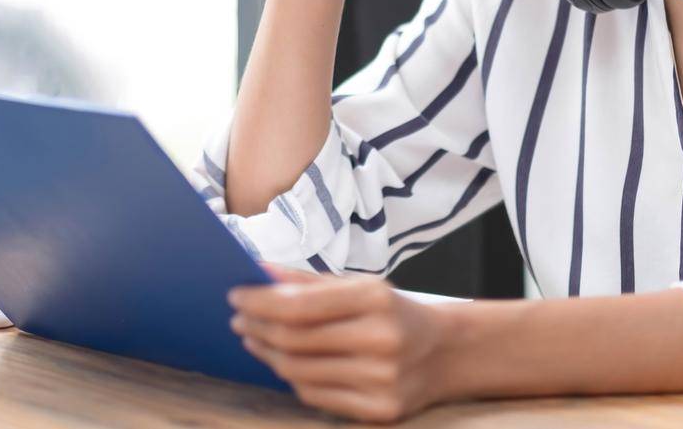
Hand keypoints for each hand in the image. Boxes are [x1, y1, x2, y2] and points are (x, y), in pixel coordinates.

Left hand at [227, 263, 453, 422]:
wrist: (446, 353)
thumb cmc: (393, 312)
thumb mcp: (359, 284)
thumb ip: (308, 280)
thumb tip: (258, 271)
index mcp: (376, 300)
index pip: (299, 305)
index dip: (259, 302)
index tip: (236, 295)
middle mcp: (382, 341)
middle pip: (294, 340)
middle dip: (258, 326)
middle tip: (238, 317)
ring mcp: (382, 381)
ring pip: (299, 372)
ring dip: (267, 353)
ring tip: (253, 336)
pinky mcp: (380, 411)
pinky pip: (315, 396)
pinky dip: (291, 377)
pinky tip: (280, 360)